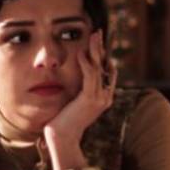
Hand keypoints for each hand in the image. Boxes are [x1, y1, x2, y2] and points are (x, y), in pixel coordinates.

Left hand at [43, 30, 117, 169]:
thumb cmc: (64, 122)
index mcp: (103, 98)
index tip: (97, 42)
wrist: (63, 137)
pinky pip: (90, 76)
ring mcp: (99, 98)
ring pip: (99, 68)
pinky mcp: (89, 99)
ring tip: (93, 35)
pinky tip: (80, 52)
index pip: (107, 72)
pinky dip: (85, 63)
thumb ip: (78, 91)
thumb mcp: (74, 103)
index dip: (102, 56)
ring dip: (96, 49)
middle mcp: (105, 97)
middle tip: (98, 32)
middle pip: (105, 66)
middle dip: (101, 48)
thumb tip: (74, 80)